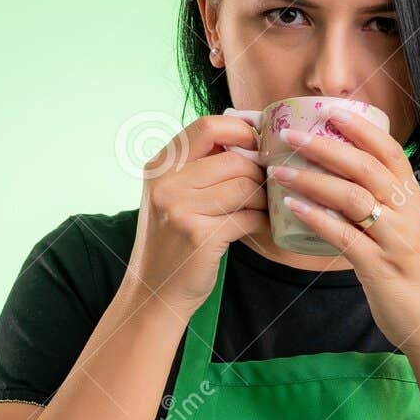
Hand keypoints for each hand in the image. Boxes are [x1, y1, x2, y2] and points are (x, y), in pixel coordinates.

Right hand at [123, 114, 267, 316]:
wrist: (154, 292)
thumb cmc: (172, 241)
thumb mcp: (173, 195)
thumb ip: (200, 166)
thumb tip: (253, 138)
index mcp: (160, 166)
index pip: (207, 126)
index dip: (241, 131)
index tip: (257, 146)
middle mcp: (166, 183)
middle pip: (235, 159)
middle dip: (259, 172)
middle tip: (265, 187)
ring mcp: (181, 209)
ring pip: (246, 186)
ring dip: (263, 198)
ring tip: (262, 208)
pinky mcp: (200, 236)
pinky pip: (249, 216)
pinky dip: (262, 221)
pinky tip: (260, 226)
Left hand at [267, 107, 419, 352]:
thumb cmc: (411, 273)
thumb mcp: (403, 229)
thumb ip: (380, 204)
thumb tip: (342, 179)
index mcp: (413, 198)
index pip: (390, 151)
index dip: (360, 128)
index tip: (329, 110)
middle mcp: (408, 213)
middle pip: (366, 168)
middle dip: (325, 147)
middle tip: (289, 136)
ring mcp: (395, 239)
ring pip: (352, 198)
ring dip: (312, 180)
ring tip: (278, 172)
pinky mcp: (380, 267)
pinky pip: (344, 236)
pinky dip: (317, 218)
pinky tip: (292, 208)